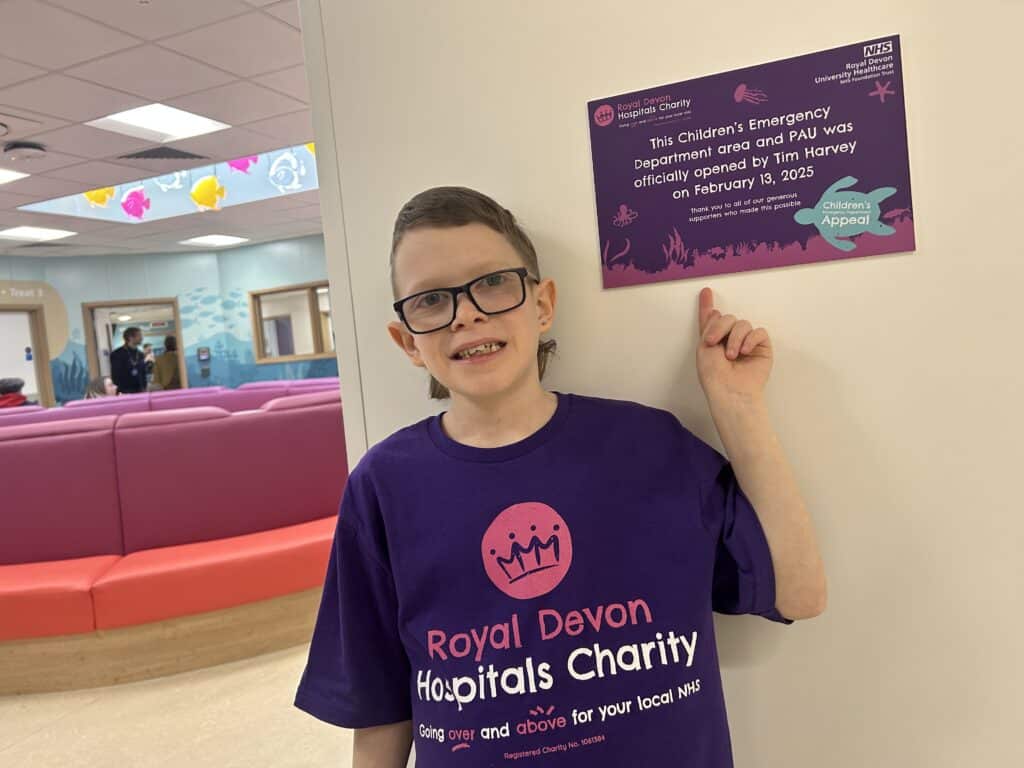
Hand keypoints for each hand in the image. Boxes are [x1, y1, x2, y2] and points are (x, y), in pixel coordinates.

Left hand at [696, 287, 772, 401]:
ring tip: (732, 356)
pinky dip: (750, 340)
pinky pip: (758, 332)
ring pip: (743, 324)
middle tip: (713, 343)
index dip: (708, 306)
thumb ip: (709, 327)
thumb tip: (716, 311)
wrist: (730, 391)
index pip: (712, 320)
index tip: (705, 291)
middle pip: (728, 317)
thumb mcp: (704, 347)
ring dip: (735, 338)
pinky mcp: (761, 348)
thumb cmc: (714, 375)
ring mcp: (746, 343)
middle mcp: (730, 340)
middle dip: (720, 327)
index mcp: (714, 340)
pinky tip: (744, 352)